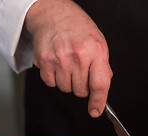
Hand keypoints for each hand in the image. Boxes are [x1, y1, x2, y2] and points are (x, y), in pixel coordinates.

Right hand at [25, 0, 112, 117]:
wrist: (52, 13)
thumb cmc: (77, 26)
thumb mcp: (98, 42)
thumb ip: (103, 66)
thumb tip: (103, 86)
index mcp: (96, 51)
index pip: (99, 85)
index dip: (98, 102)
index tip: (96, 111)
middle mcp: (78, 56)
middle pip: (81, 91)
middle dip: (82, 86)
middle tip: (80, 71)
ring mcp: (60, 59)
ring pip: (66, 89)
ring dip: (68, 82)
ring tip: (68, 64)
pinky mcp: (44, 62)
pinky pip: (51, 83)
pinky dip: (55, 78)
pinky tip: (57, 64)